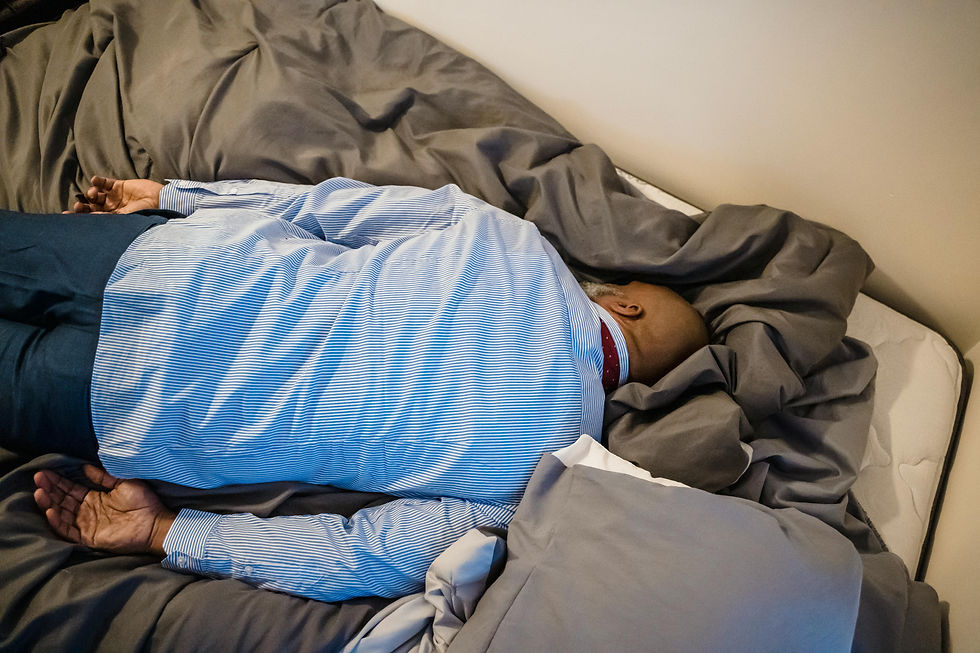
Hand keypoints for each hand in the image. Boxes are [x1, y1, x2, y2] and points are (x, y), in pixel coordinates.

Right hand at [34, 465, 175, 555]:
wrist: (155, 523)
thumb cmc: (143, 502)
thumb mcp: (122, 483)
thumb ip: (104, 477)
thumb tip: (85, 466)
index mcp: (95, 498)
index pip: (71, 489)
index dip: (58, 481)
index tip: (45, 472)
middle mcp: (88, 511)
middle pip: (63, 500)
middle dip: (50, 489)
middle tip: (38, 478)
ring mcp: (87, 525)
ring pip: (62, 514)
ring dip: (49, 503)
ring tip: (39, 492)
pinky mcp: (89, 537)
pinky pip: (68, 531)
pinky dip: (58, 522)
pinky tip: (49, 511)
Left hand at [69, 176, 163, 213]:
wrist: (158, 200)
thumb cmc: (145, 213)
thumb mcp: (125, 218)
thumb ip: (108, 216)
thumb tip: (90, 216)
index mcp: (112, 218)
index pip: (92, 217)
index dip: (79, 216)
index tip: (66, 214)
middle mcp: (111, 208)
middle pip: (91, 205)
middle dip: (82, 205)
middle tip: (77, 204)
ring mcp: (114, 196)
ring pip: (96, 194)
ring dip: (91, 192)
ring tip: (93, 193)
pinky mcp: (119, 185)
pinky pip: (104, 182)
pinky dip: (98, 181)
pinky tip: (95, 181)